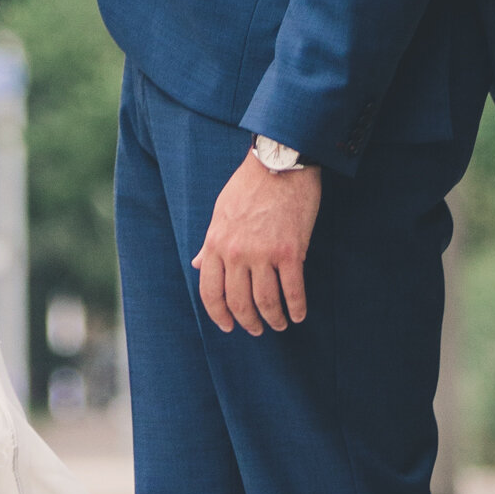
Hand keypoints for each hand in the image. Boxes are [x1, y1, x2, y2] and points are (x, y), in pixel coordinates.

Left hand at [194, 150, 320, 335]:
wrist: (279, 163)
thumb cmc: (249, 185)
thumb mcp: (220, 212)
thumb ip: (209, 243)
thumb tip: (196, 264)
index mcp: (215, 243)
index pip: (210, 291)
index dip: (218, 315)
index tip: (228, 326)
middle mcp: (236, 253)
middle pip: (238, 302)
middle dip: (247, 322)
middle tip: (256, 329)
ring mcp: (263, 254)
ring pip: (266, 302)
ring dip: (273, 320)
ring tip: (279, 325)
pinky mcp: (290, 252)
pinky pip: (292, 291)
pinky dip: (296, 308)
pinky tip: (298, 315)